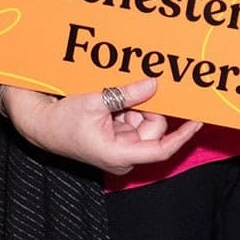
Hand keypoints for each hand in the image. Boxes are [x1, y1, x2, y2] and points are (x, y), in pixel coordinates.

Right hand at [0, 76, 203, 176]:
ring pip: (145, 122)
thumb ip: (127, 94)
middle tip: (135, 90)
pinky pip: (133, 120)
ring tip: (112, 98)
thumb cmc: (62, 120)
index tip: (199, 119)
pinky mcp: (116, 138)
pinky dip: (128, 107)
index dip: (183, 134)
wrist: (40, 125)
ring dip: (136, 106)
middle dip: (148, 108)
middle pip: (154, 129)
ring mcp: (120, 147)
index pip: (162, 148)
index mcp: (120, 154)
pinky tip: (113, 100)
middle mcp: (124, 155)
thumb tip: (154, 84)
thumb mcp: (96, 102)